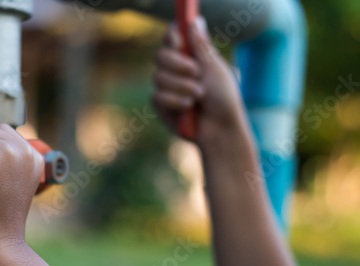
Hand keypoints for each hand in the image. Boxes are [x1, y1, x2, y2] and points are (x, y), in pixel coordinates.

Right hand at [153, 17, 247, 149]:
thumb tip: (195, 21)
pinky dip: (176, 101)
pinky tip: (189, 109)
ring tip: (199, 96)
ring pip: (158, 77)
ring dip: (182, 86)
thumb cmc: (223, 99)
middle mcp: (175, 70)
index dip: (172, 37)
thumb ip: (201, 46)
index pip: (171, 38)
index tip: (179, 42)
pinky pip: (157, 96)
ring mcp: (166, 87)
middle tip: (196, 73)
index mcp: (190, 57)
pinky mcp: (160, 105)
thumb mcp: (214, 68)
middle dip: (178, 64)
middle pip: (160, 55)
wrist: (220, 130)